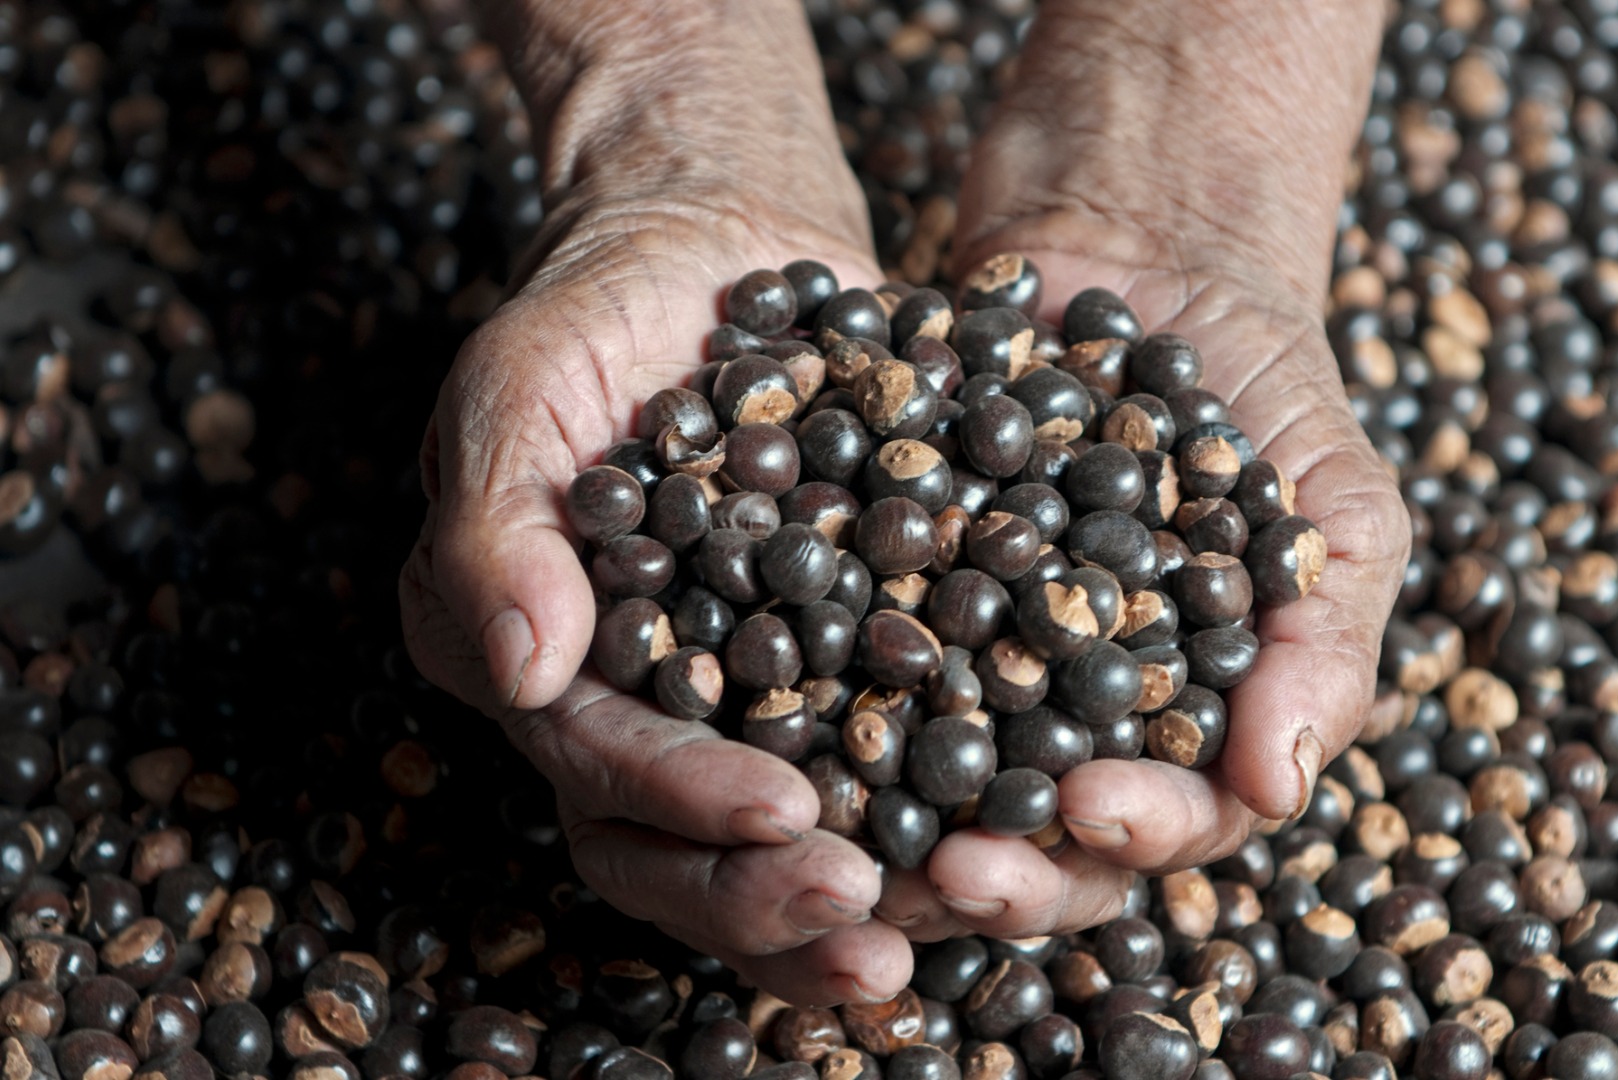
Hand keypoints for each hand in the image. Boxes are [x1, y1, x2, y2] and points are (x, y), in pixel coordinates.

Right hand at [400, 1, 913, 1005]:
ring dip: (865, 893)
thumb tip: (530, 675)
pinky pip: (888, 758)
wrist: (721, 249)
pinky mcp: (840, 669)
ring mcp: (738, 702)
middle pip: (683, 848)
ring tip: (962, 911)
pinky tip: (1022, 829)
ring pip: (785, 841)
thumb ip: (495, 527)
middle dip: (770, 897)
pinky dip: (949, 804)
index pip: (597, 769)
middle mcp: (629, 712)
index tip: (782, 812)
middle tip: (872, 912)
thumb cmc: (598, 307)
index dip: (684, 801)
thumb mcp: (518, 386)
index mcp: (534, 666)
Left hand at [869, 0, 1407, 935]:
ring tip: (840, 829)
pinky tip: (759, 696)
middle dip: (998, 868)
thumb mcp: (1335, 502)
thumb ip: (1327, 641)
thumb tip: (1280, 793)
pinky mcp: (877, 592)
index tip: (1091, 807)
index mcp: (1184, 729)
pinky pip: (833, 653)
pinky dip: (799, 682)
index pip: (1171, 822)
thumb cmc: (1263, 386)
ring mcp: (967, 662)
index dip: (1136, 832)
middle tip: (943, 870)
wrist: (1142, 247)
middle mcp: (1070, 721)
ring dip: (883, 823)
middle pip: (1037, 839)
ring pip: (921, 782)